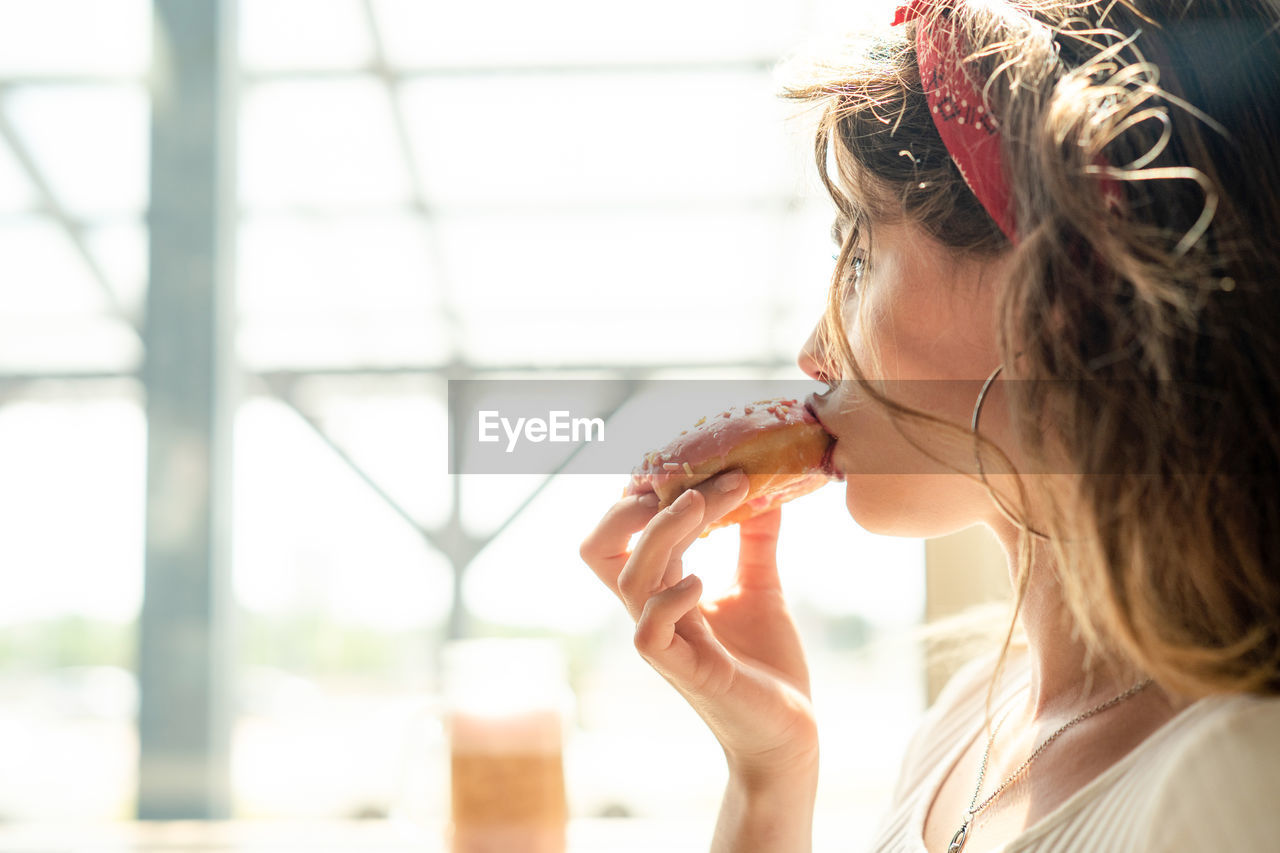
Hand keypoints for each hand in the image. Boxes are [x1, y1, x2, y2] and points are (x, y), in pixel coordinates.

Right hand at [580, 471, 818, 782]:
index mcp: (661, 591)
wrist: (790, 733)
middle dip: (630, 506)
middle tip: (683, 476)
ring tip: (705, 501)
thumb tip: (769, 487)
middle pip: (601, 549)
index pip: (619, 534)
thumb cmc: (766, 666)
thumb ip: (755, 540)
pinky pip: (649, 633)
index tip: (689, 463)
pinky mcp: (687, 672)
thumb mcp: (761, 587)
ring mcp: (665, 643)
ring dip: (664, 532)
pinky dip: (670, 598)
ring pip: (630, 578)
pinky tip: (702, 579)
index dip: (639, 494)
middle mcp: (652, 613)